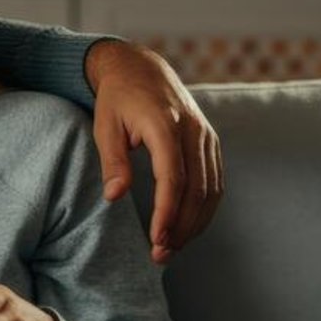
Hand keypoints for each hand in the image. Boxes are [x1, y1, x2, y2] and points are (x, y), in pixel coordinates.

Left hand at [84, 39, 224, 262]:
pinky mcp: (210, 142)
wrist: (140, 68)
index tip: (157, 239)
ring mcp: (206, 135)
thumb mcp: (104, 126)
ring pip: (212, 188)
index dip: (167, 212)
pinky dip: (205, 209)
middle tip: (161, 253)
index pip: (173, 177)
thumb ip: (112, 161)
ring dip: (196, 222)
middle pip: (197, 188)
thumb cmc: (117, 99)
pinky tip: (188, 227)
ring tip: (173, 246)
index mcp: (164, 124)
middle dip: (182, 225)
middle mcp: (193, 129)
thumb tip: (114, 197)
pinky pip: (216, 181)